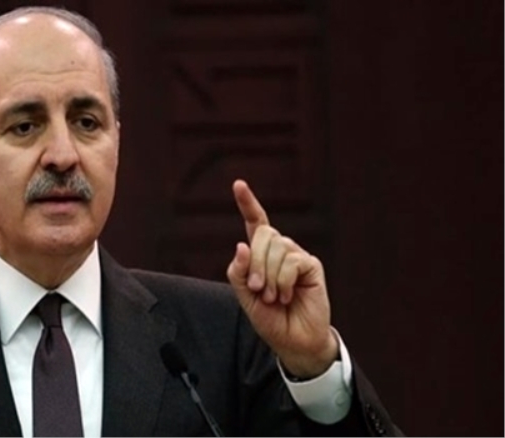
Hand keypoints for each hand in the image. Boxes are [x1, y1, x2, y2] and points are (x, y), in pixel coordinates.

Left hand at [226, 180, 337, 377]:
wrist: (293, 341)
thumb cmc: (270, 318)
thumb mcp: (244, 297)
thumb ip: (238, 273)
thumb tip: (242, 245)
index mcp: (261, 255)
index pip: (255, 223)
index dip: (248, 203)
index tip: (238, 184)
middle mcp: (280, 251)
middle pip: (263, 235)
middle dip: (255, 263)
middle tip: (257, 289)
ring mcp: (296, 256)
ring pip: (277, 248)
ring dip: (269, 277)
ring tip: (273, 297)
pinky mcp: (311, 266)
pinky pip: (292, 261)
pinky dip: (283, 281)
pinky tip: (287, 295)